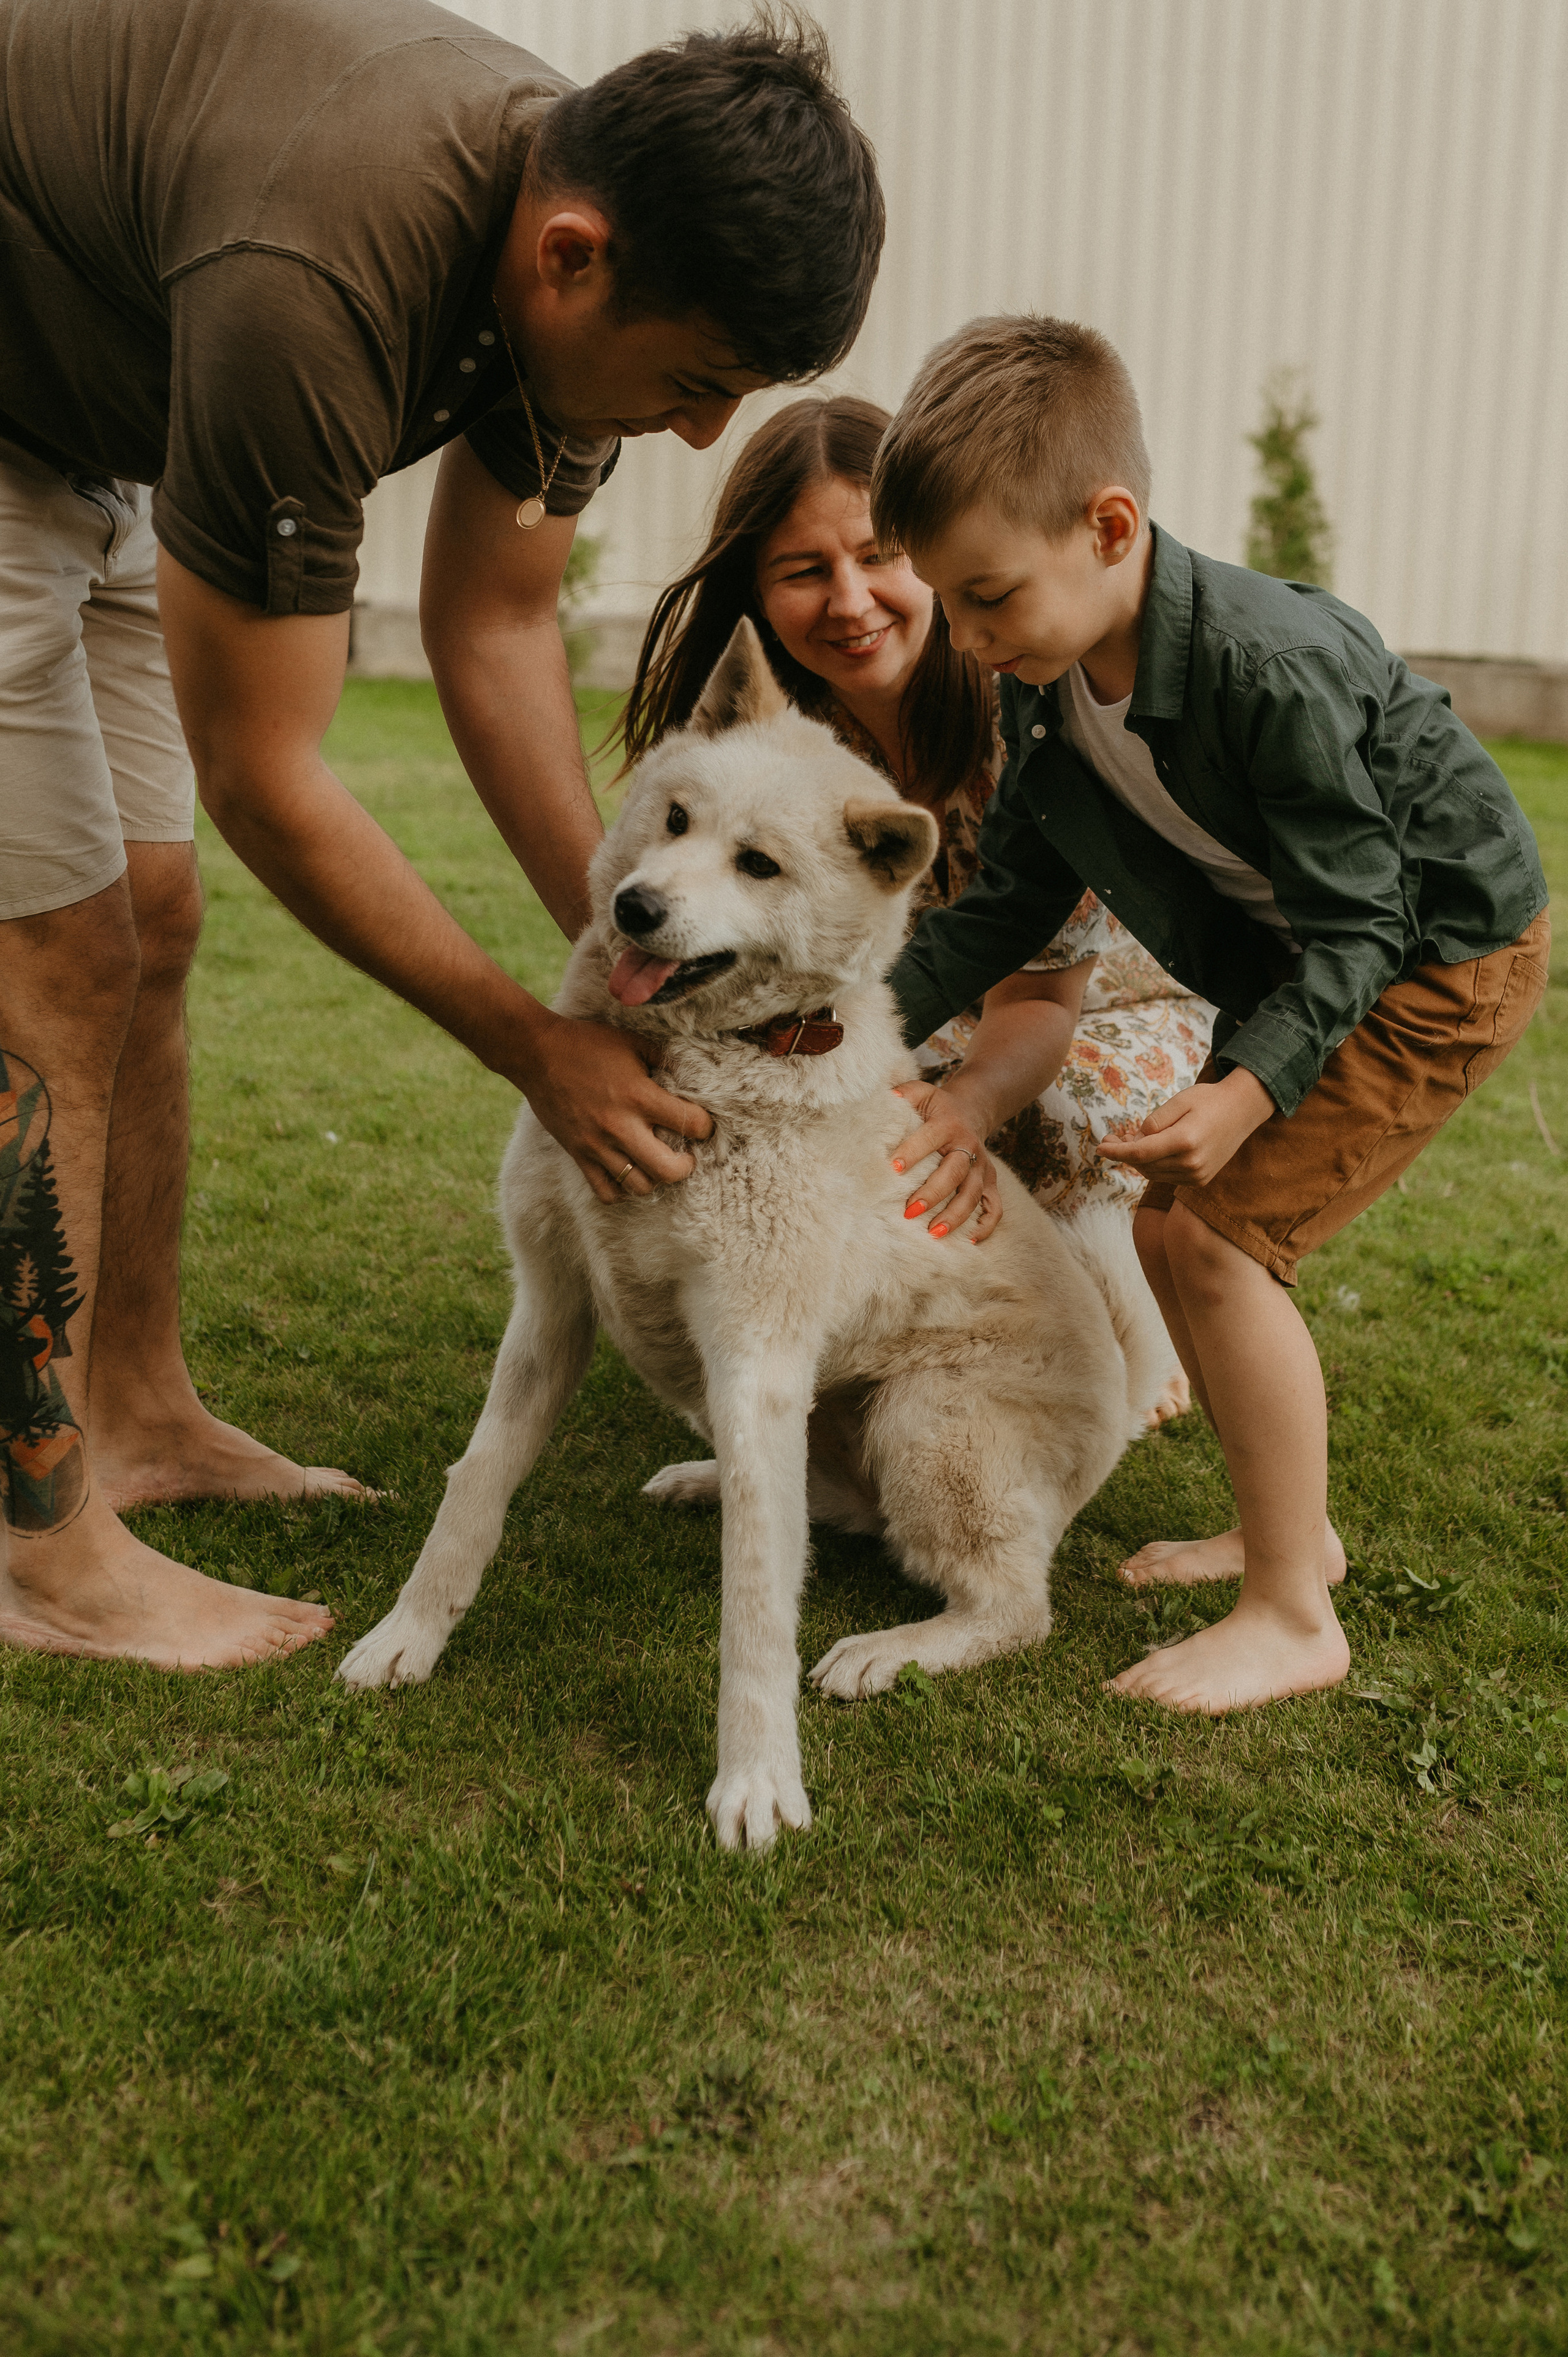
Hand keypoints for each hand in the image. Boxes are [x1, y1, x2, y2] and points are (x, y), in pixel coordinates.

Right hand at [517, 1009, 713, 1201]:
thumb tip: (689, 1074)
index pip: (689, 1123)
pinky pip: (606, 1192)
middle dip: (686, 1167)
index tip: (701, 1125)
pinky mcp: (579, 1155)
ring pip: (639, 1187)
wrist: (537, 1054)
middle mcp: (620, 1126)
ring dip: (656, 1179)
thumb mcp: (632, 1042)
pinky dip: (622, 1191)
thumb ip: (663, 1058)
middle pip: (668, 1171)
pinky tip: (629, 1173)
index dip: (705, 1127)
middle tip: (686, 1156)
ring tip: (656, 1163)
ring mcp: (597, 1145)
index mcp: (639, 1095)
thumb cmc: (587, 1045)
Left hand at [891, 1079, 1002, 1241]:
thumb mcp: (921, 1092)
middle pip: (954, 1172)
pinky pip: (994, 1207)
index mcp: (947, 1123)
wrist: (971, 1110)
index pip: (930, 1137)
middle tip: (909, 1211)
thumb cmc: (936, 1107)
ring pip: (972, 1194)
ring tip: (934, 1233)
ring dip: (955, 1215)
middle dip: (933, 1193)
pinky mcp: (990, 1182)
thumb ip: (903, 1094)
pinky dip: (987, 1225)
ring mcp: (981, 1166)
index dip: (913, 1151)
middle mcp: (968, 1146)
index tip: (893, 1167)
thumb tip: (885, 1099)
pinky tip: (970, 1240)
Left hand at [1097, 1067, 1274, 1186]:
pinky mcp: (1200, 1180)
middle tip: (1112, 1138)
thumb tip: (1137, 1139)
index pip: (1140, 1153)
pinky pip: (1167, 1176)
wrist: (1243, 1111)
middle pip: (1144, 1165)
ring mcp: (1198, 1175)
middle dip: (1124, 1154)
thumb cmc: (1209, 1100)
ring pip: (1154, 1173)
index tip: (1098, 1148)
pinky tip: (1150, 1150)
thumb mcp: (1180, 1101)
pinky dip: (1154, 1166)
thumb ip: (1155, 1121)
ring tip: (1128, 1141)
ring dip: (1138, 1161)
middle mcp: (1192, 1163)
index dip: (1116, 1152)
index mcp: (1185, 1142)